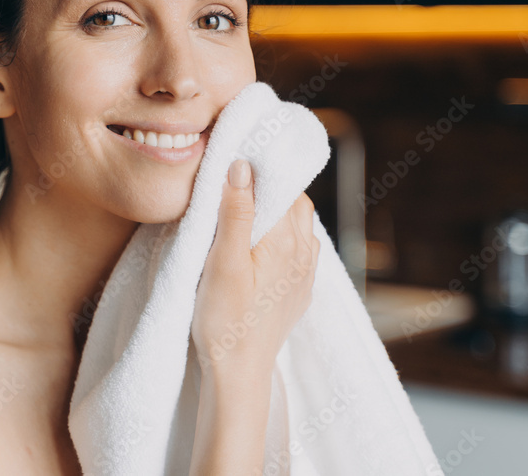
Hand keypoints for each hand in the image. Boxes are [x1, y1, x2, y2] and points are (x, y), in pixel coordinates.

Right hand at [191, 159, 319, 377]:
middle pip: (296, 202)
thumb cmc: (225, 319)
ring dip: (279, 211)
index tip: (240, 157)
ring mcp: (305, 273)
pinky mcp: (299, 290)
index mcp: (286, 241)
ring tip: (248, 210)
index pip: (283, 186)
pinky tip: (262, 243)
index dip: (262, 169)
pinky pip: (300, 248)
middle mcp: (304, 253)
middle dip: (272, 188)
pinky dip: (284, 235)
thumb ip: (235, 212)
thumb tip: (243, 165)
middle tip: (239, 182)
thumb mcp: (222, 262)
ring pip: (300, 225)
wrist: (238, 372)